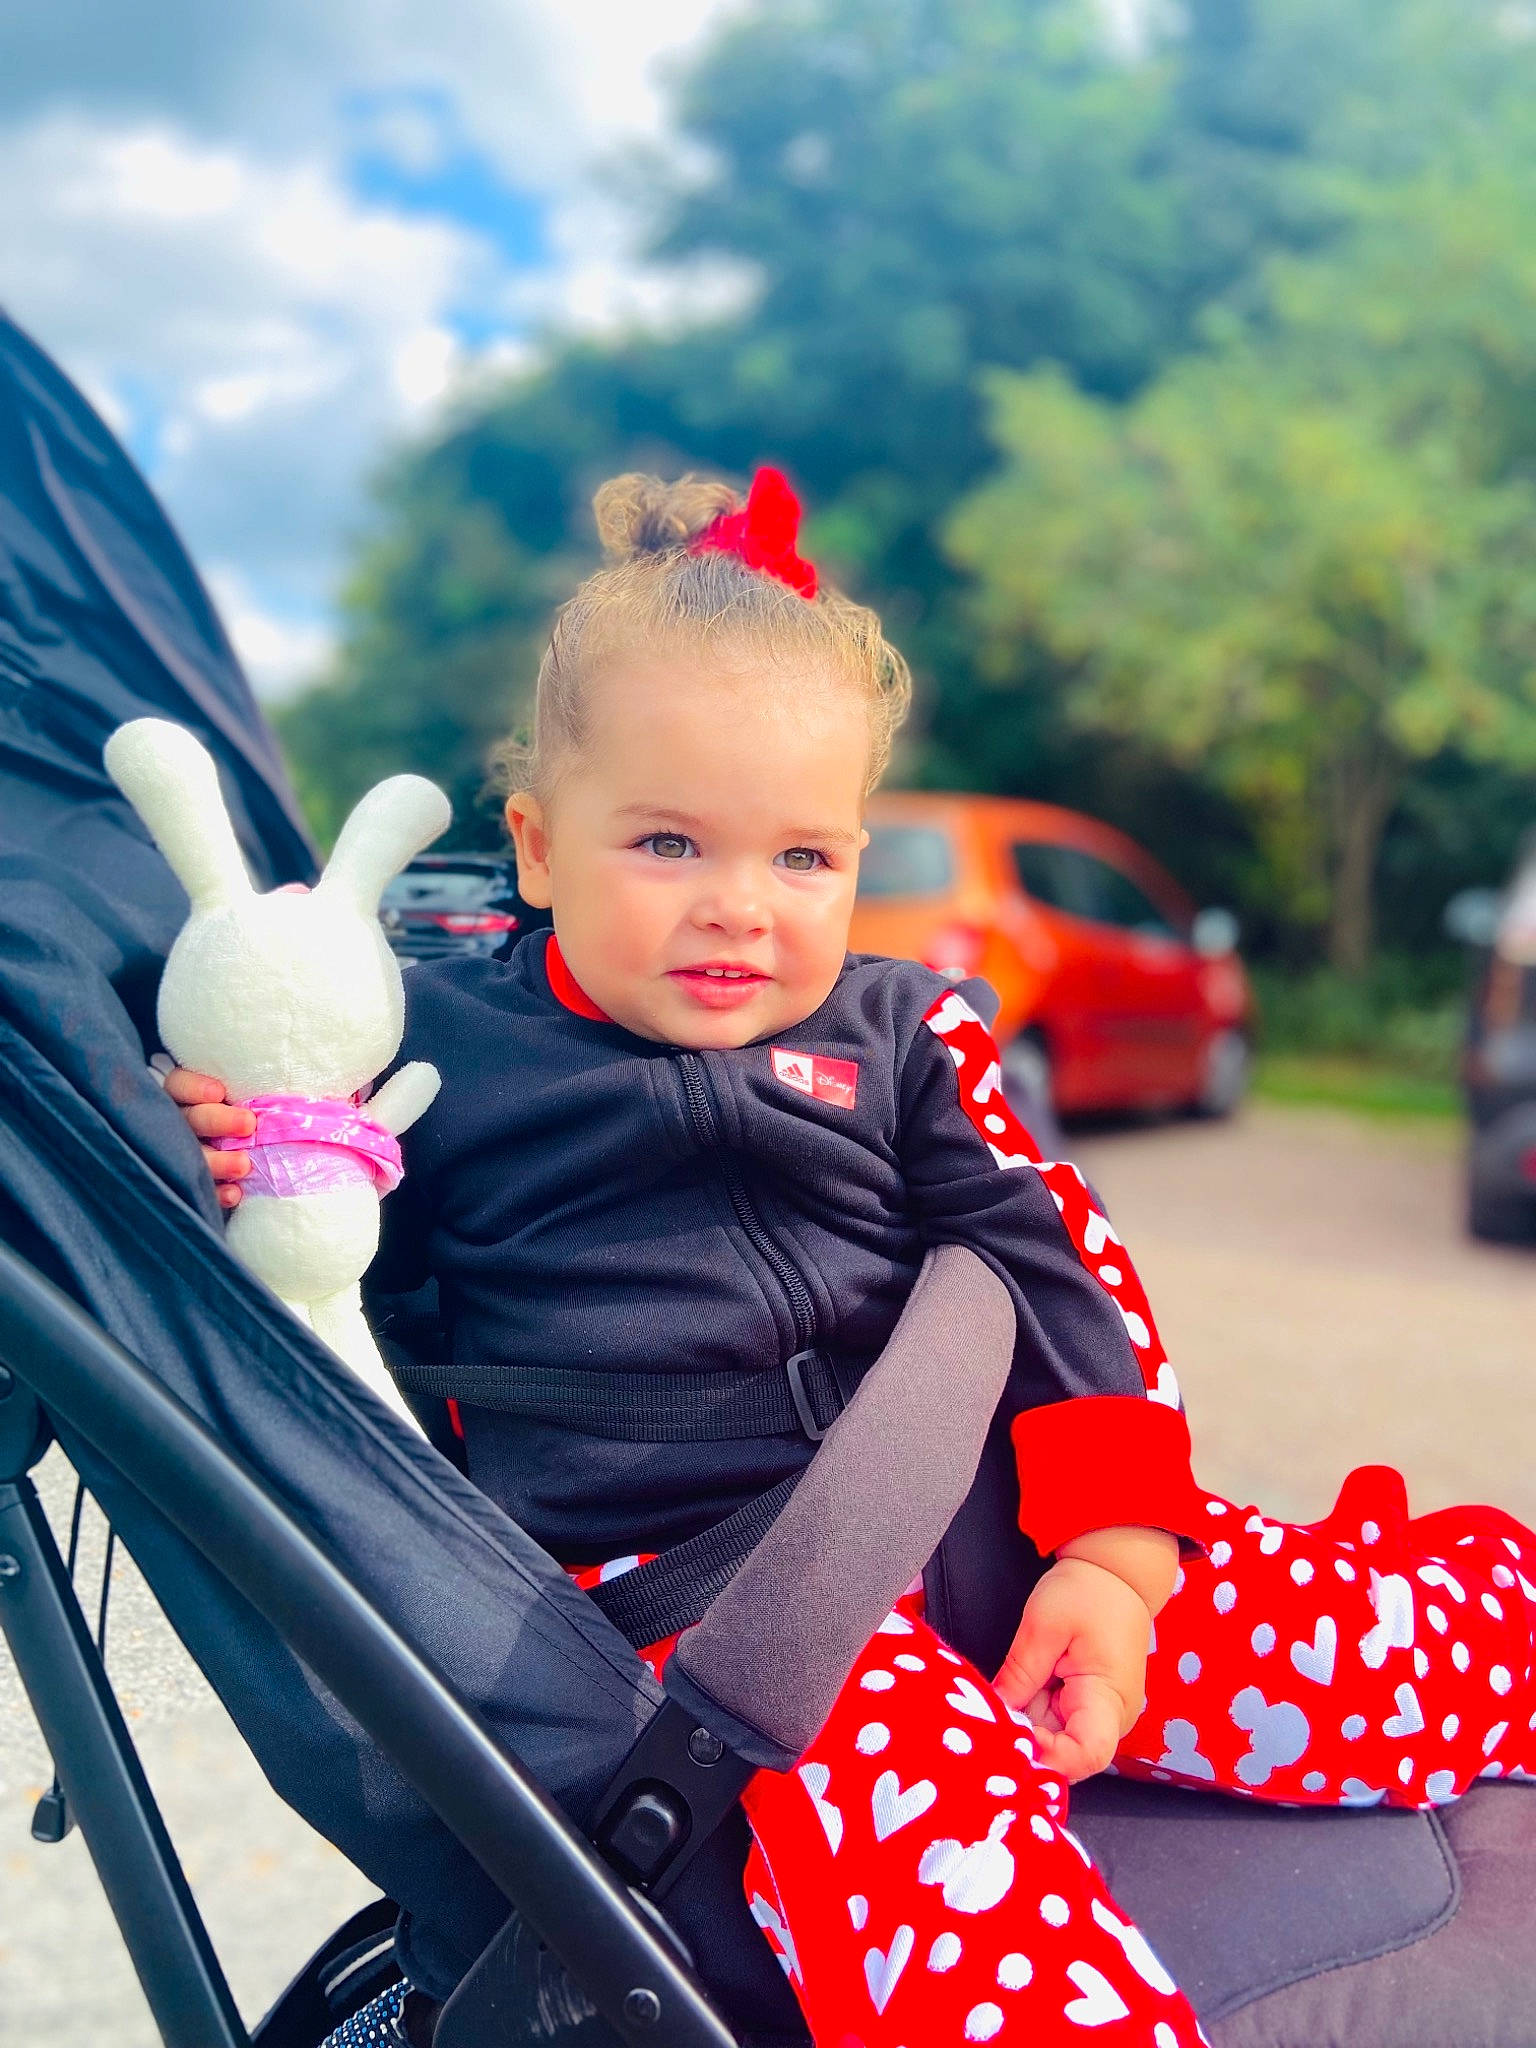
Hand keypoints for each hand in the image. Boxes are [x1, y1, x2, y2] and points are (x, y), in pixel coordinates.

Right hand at [164, 1067, 251, 1208]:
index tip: (218, 1092)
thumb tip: (303, 1085)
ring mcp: (183, 1155)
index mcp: (190, 1096)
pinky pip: (200, 1189)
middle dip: (216, 1121)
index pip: (179, 1085)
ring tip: (243, 1165)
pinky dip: (217, 1193)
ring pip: (189, 1156)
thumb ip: (260, 1092)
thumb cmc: (263, 1114)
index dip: (194, 1087)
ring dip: (217, 1161)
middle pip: (190, 1118)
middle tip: (248, 1125)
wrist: (262, 1158)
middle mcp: (181, 1123)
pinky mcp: (193, 1184)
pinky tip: (234, 1194)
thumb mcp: (259, 1097)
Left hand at [993, 1557, 1152, 1782]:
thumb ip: (1020, 1673)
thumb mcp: (1043, 1625)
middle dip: (1025, 1741)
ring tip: (1000, 1698)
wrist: (1117, 1574)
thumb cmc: (1088, 1592)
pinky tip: (1014, 1693)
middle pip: (1065, 1754)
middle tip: (989, 1716)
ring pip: (1055, 1739)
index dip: (1047, 1757)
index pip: (1085, 1757)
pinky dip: (1032, 1713)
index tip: (1012, 1736)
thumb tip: (995, 1713)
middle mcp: (1111, 1719)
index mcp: (1108, 1700)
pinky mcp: (1088, 1706)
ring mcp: (1100, 1715)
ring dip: (1025, 1725)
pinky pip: (1055, 1723)